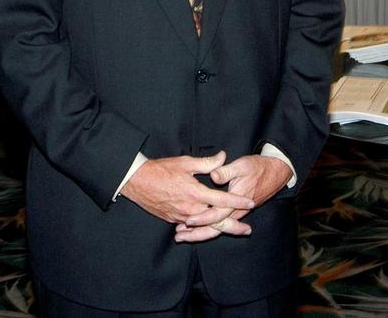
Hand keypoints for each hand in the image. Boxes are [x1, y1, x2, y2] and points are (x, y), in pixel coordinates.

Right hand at [120, 151, 254, 238]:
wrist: (137, 181)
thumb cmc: (160, 170)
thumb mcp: (185, 162)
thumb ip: (206, 163)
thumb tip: (222, 157)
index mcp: (195, 193)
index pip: (222, 199)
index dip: (237, 201)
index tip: (250, 202)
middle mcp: (190, 209)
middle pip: (216, 221)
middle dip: (233, 226)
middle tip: (247, 230)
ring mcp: (181, 217)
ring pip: (204, 226)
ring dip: (218, 228)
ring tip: (232, 230)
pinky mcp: (172, 220)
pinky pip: (190, 227)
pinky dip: (200, 228)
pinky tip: (208, 229)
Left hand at [171, 154, 291, 242]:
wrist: (275, 173)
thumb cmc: (257, 168)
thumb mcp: (242, 166)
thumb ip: (226, 171)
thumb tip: (214, 176)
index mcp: (235, 201)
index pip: (216, 214)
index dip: (201, 217)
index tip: (188, 220)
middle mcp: (235, 211)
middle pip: (214, 228)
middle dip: (196, 234)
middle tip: (179, 236)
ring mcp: (235, 214)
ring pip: (216, 229)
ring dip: (199, 234)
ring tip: (182, 236)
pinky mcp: (235, 213)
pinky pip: (219, 225)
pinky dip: (206, 229)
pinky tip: (194, 228)